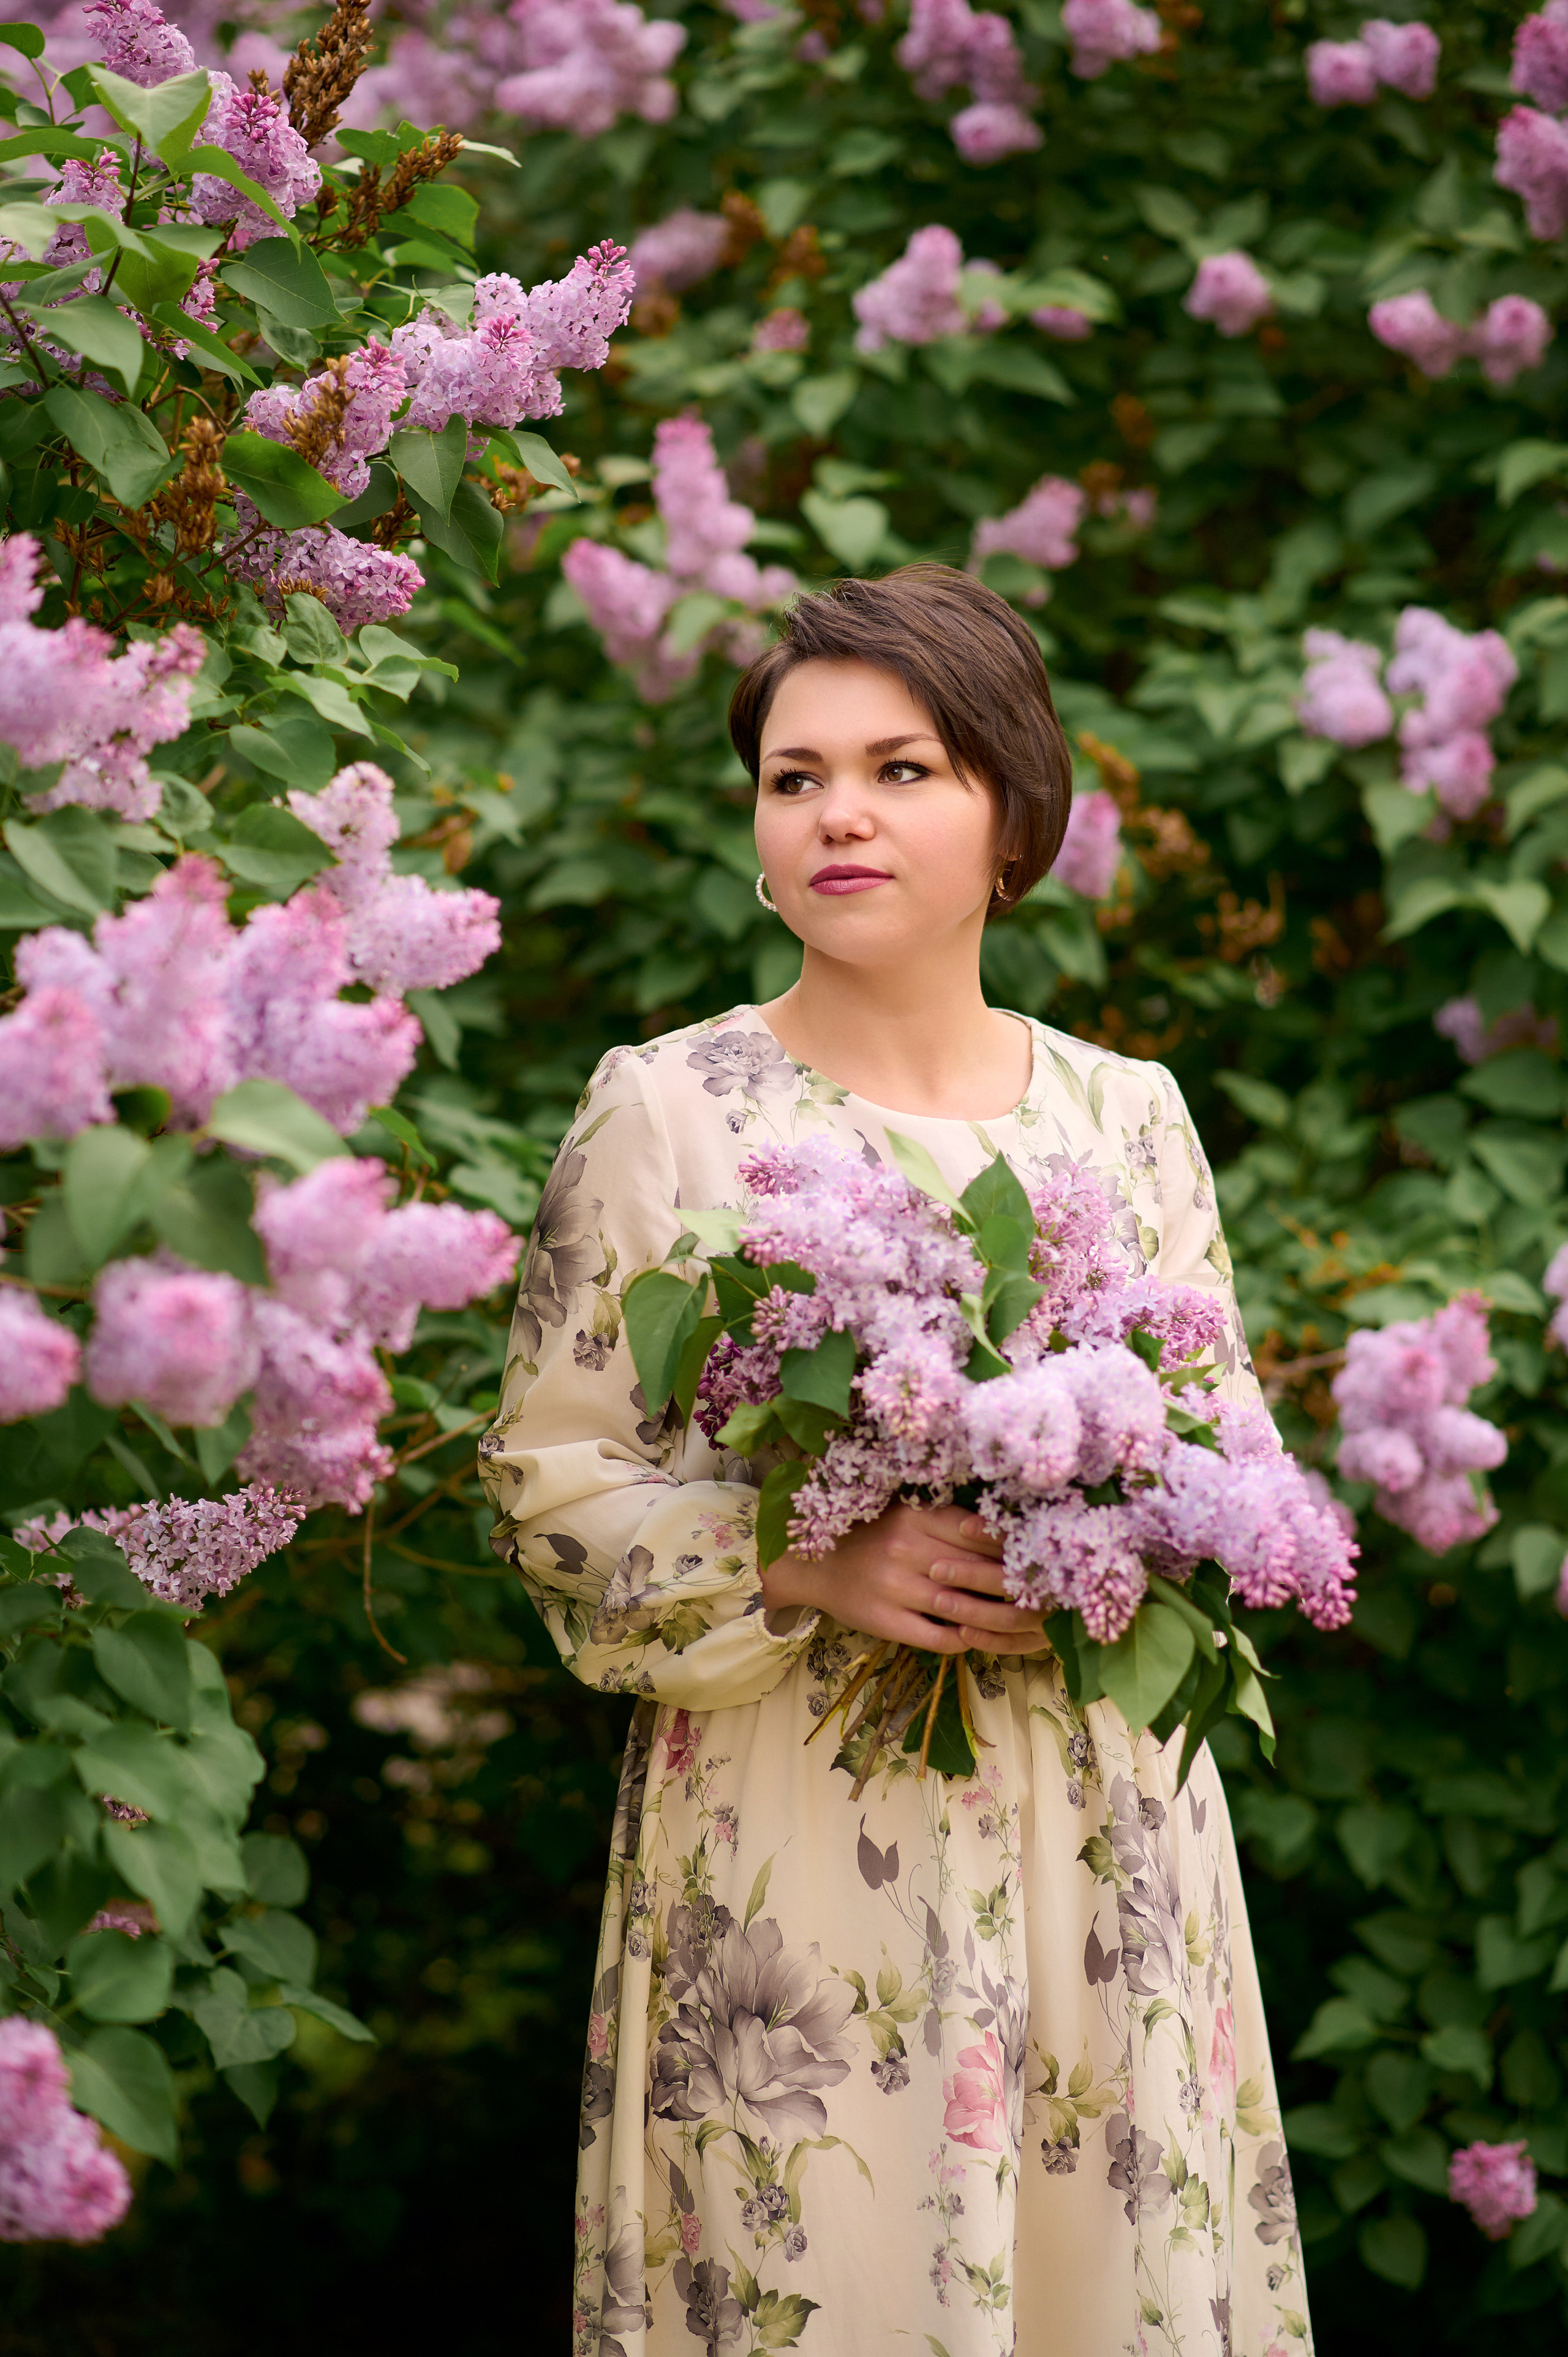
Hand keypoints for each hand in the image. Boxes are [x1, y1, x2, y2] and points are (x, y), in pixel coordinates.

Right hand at [760, 1501, 1050, 1654]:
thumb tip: (1004, 1529)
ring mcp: (895, 1588)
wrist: (812, 1565)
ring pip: (963, 1607)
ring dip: (997, 1617)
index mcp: (914, 1516)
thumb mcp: (903, 1513)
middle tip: (1045, 1595)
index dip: (1013, 1547)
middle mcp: (906, 1549)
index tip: (1039, 1557)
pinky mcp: (885, 1622)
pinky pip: (938, 1637)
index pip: (978, 1532)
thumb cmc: (868, 1535)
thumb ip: (945, 1519)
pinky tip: (979, 1639)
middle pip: (978, 1571)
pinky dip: (964, 1641)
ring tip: (1023, 1622)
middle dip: (1015, 1585)